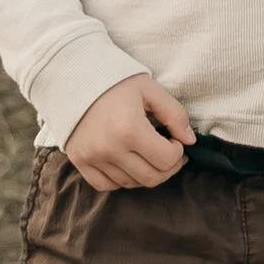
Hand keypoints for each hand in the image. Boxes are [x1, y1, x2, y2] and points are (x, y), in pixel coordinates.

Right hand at [64, 74, 194, 188]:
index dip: (178, 152)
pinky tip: (127, 162)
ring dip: (146, 172)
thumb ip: (174, 114)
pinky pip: (106, 186)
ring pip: (131, 184)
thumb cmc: (115, 81)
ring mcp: (92, 158)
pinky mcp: (80, 162)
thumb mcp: (149, 89)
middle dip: (167, 167)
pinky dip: (121, 179)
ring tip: (147, 153)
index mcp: (129, 129)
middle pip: (151, 178)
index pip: (167, 159)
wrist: (73, 77)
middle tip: (168, 152)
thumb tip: (190, 141)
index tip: (174, 139)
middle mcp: (109, 149)